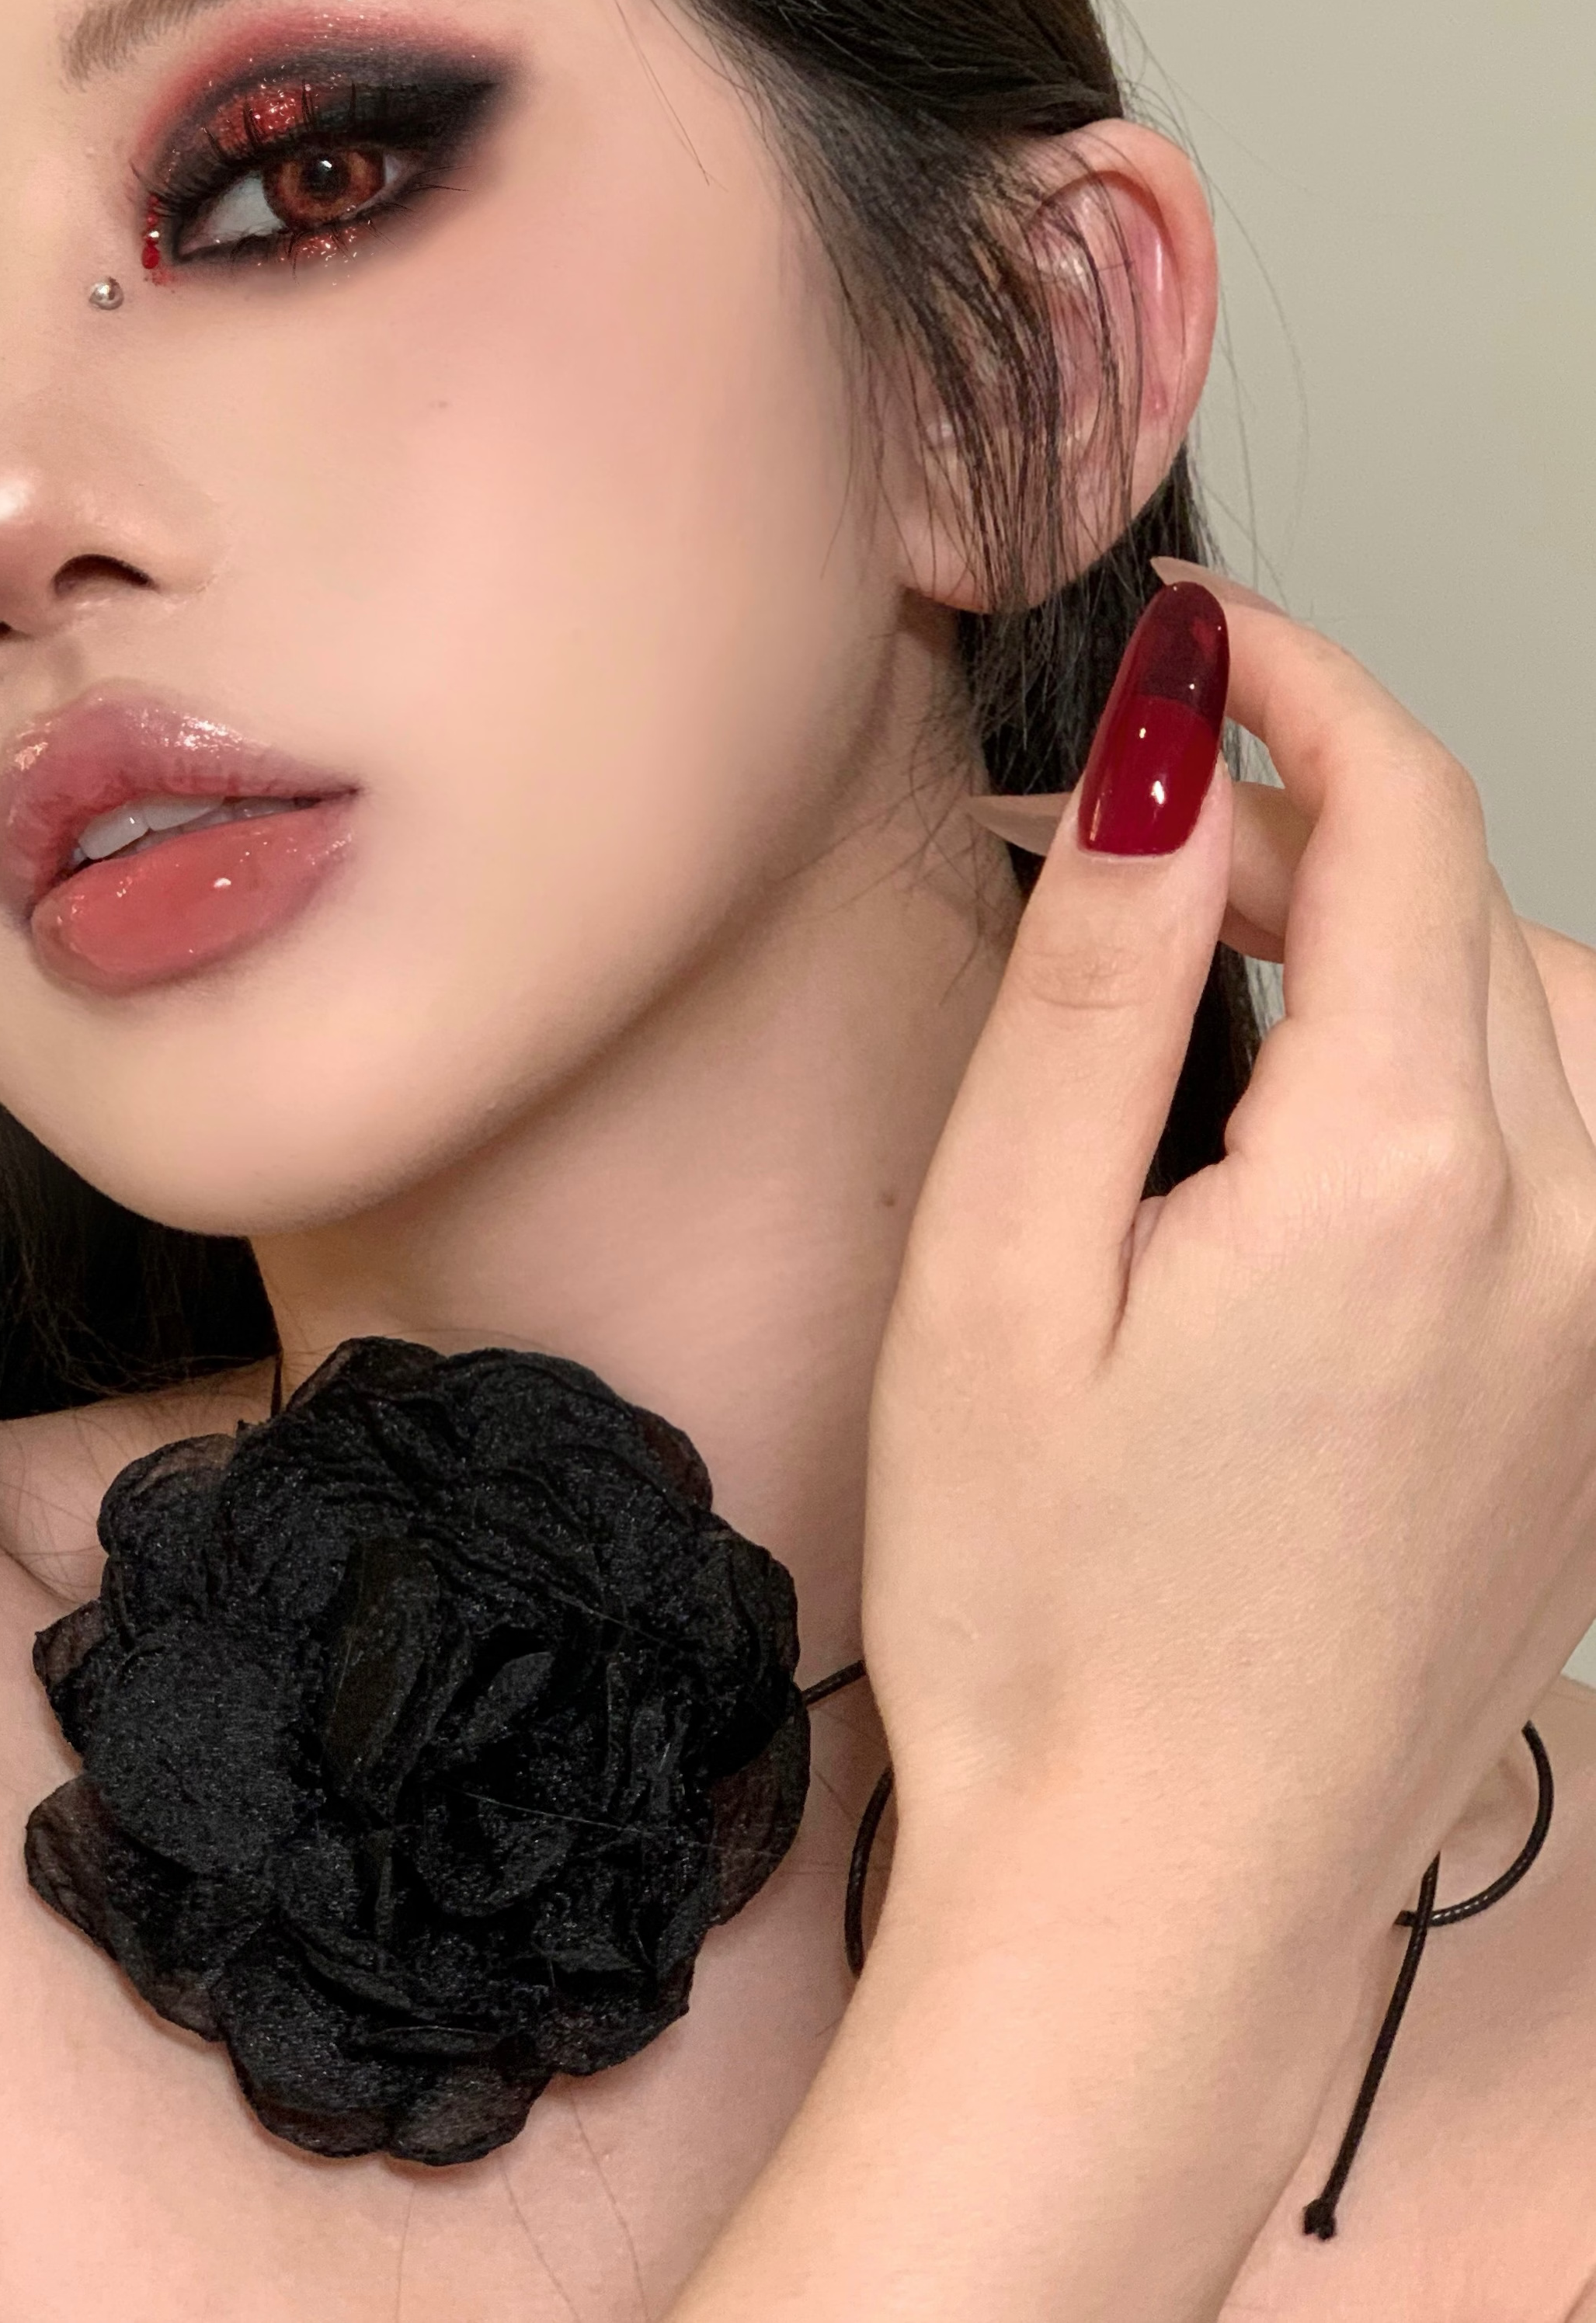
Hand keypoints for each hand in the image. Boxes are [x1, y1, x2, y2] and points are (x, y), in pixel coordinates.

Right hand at [868, 563, 1595, 1929]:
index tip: (1198, 637)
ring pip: (1557, 1019)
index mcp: (1401, 1175)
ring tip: (1235, 975)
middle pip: (1475, 905)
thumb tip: (1157, 752)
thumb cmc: (1044, 1610)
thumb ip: (1098, 983)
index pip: (1403, 815)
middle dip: (1315, 812)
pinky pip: (1588, 1157)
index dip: (1298, 683)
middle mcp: (1565, 1235)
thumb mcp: (1000, 1264)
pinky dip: (1475, 1071)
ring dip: (1409, 937)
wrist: (1162, 1900)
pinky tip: (1336, 1139)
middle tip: (1130, 841)